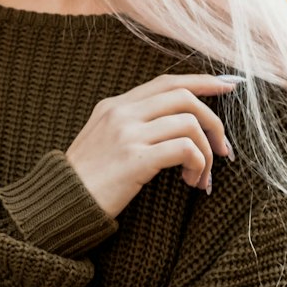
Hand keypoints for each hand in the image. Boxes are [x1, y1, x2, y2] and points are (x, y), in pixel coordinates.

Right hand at [65, 73, 237, 218]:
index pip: (167, 82)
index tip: (228, 86)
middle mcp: (122, 113)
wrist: (58, 205)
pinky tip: (192, 181)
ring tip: (201, 177)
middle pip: (185, 97)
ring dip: (206, 152)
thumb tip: (175, 125)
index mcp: (115, 105)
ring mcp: (127, 134)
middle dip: (214, 122)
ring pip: (190, 124)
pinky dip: (199, 164)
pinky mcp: (135, 159)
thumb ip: (131, 125)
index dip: (202, 81)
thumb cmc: (85, 180)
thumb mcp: (101, 140)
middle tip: (223, 149)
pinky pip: (185, 149)